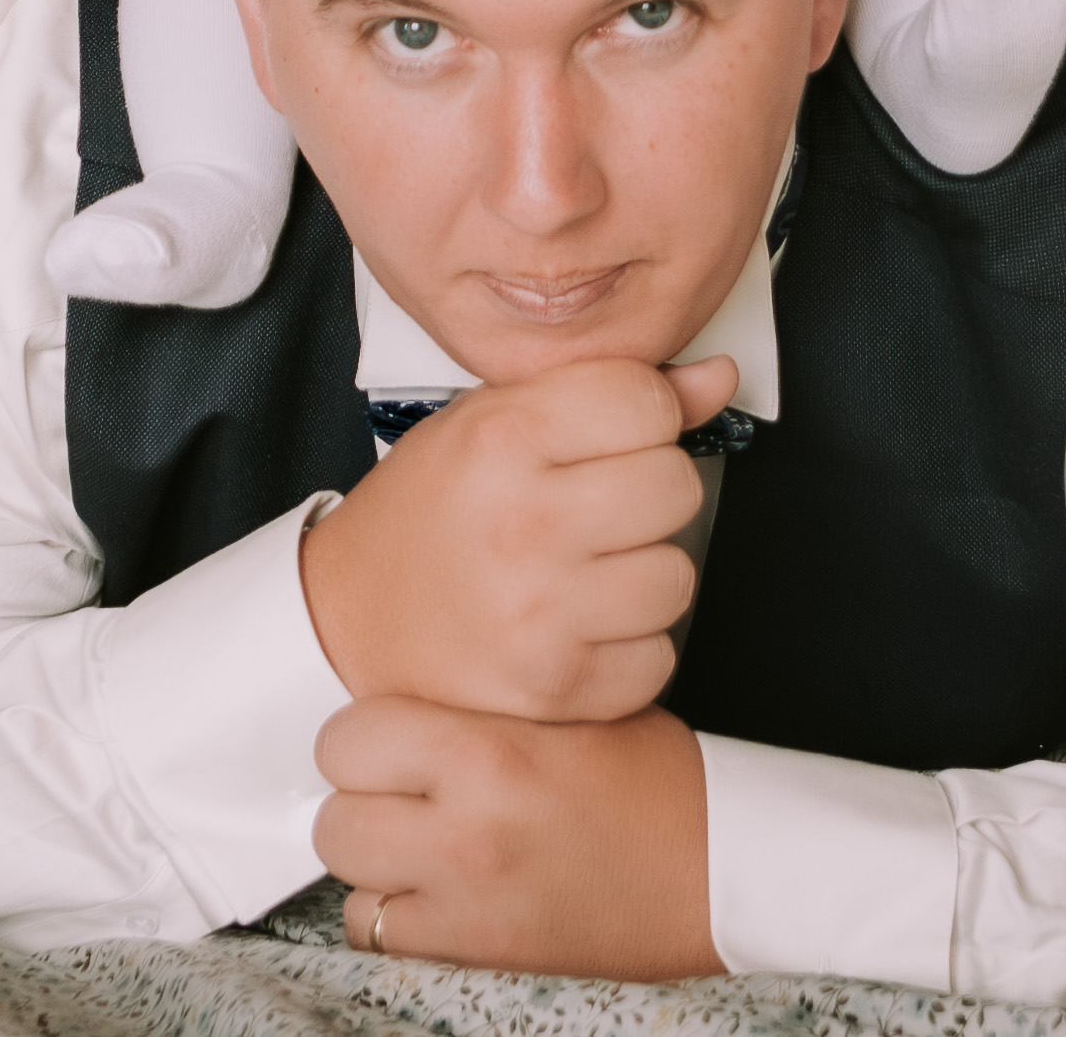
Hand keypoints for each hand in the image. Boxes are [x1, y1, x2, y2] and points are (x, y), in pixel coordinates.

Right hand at [298, 355, 734, 722]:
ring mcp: (539, 611)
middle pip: (676, 485)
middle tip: (591, 511)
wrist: (348, 623)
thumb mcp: (492, 423)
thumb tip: (717, 379)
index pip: (644, 401)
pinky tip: (575, 628)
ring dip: (642, 576)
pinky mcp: (554, 686)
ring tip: (581, 572)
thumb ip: (603, 393)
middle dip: (646, 496)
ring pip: (677, 576)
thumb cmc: (424, 517)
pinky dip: (628, 649)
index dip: (636, 420)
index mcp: (501, 439)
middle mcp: (521, 522)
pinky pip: (658, 657)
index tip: (604, 440)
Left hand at [317, 699, 719, 980]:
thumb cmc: (654, 787)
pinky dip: (390, 914)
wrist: (719, 875)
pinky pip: (375, 933)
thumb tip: (404, 702)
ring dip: (373, 858)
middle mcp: (469, 829)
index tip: (391, 743)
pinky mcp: (476, 952)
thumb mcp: (570, 712)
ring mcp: (467, 900)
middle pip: (336, 809)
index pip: (352, 735)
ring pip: (347, 873)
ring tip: (418, 843)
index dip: (366, 737)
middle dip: (361, 796)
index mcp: (492, 754)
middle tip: (400, 793)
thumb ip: (481, 705)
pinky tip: (432, 892)